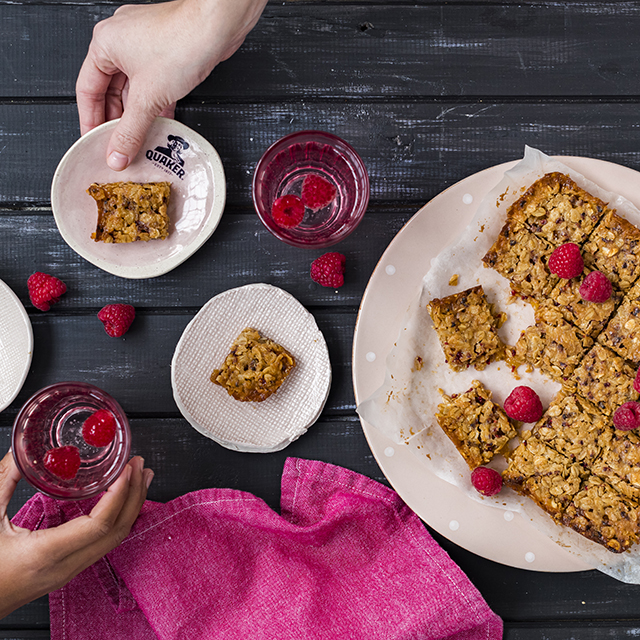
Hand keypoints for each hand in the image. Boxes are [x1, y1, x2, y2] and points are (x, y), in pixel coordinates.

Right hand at [0, 451, 152, 618]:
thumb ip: (4, 482)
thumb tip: (20, 451)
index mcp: (45, 554)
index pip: (99, 525)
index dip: (119, 495)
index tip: (128, 470)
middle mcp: (63, 567)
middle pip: (116, 532)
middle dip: (134, 495)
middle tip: (141, 466)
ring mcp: (67, 573)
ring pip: (113, 540)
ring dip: (130, 507)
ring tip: (140, 479)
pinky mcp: (65, 572)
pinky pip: (102, 545)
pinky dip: (118, 519)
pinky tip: (120, 502)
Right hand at [76, 0, 267, 169]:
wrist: (217, 25)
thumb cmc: (182, 42)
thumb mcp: (148, 97)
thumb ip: (130, 130)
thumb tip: (117, 154)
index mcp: (104, 44)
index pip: (87, 91)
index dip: (90, 120)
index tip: (94, 142)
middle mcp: (121, 41)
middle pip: (110, 91)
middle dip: (116, 121)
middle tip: (119, 147)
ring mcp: (145, 46)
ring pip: (134, 90)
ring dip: (137, 116)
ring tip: (139, 141)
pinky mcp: (167, 54)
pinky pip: (153, 85)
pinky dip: (155, 105)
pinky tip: (160, 124)